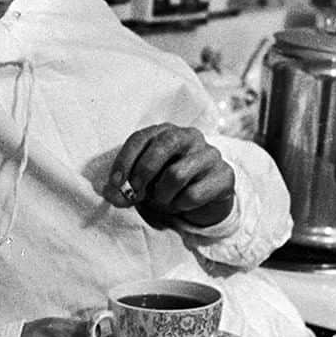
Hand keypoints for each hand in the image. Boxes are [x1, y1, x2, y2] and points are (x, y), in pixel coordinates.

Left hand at [103, 123, 234, 228]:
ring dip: (163, 195)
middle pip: (163, 146)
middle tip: (135, 194)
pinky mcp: (224, 175)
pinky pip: (193, 194)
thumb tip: (111, 194)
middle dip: (143, 173)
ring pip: (176, 174)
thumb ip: (125, 189)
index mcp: (166, 132)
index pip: (141, 137)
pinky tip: (182, 204)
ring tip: (164, 200)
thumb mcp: (143, 184)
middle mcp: (190, 136)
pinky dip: (181, 205)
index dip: (125, 160)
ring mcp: (210, 154)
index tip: (115, 183)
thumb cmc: (168, 184)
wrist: (206, 198)